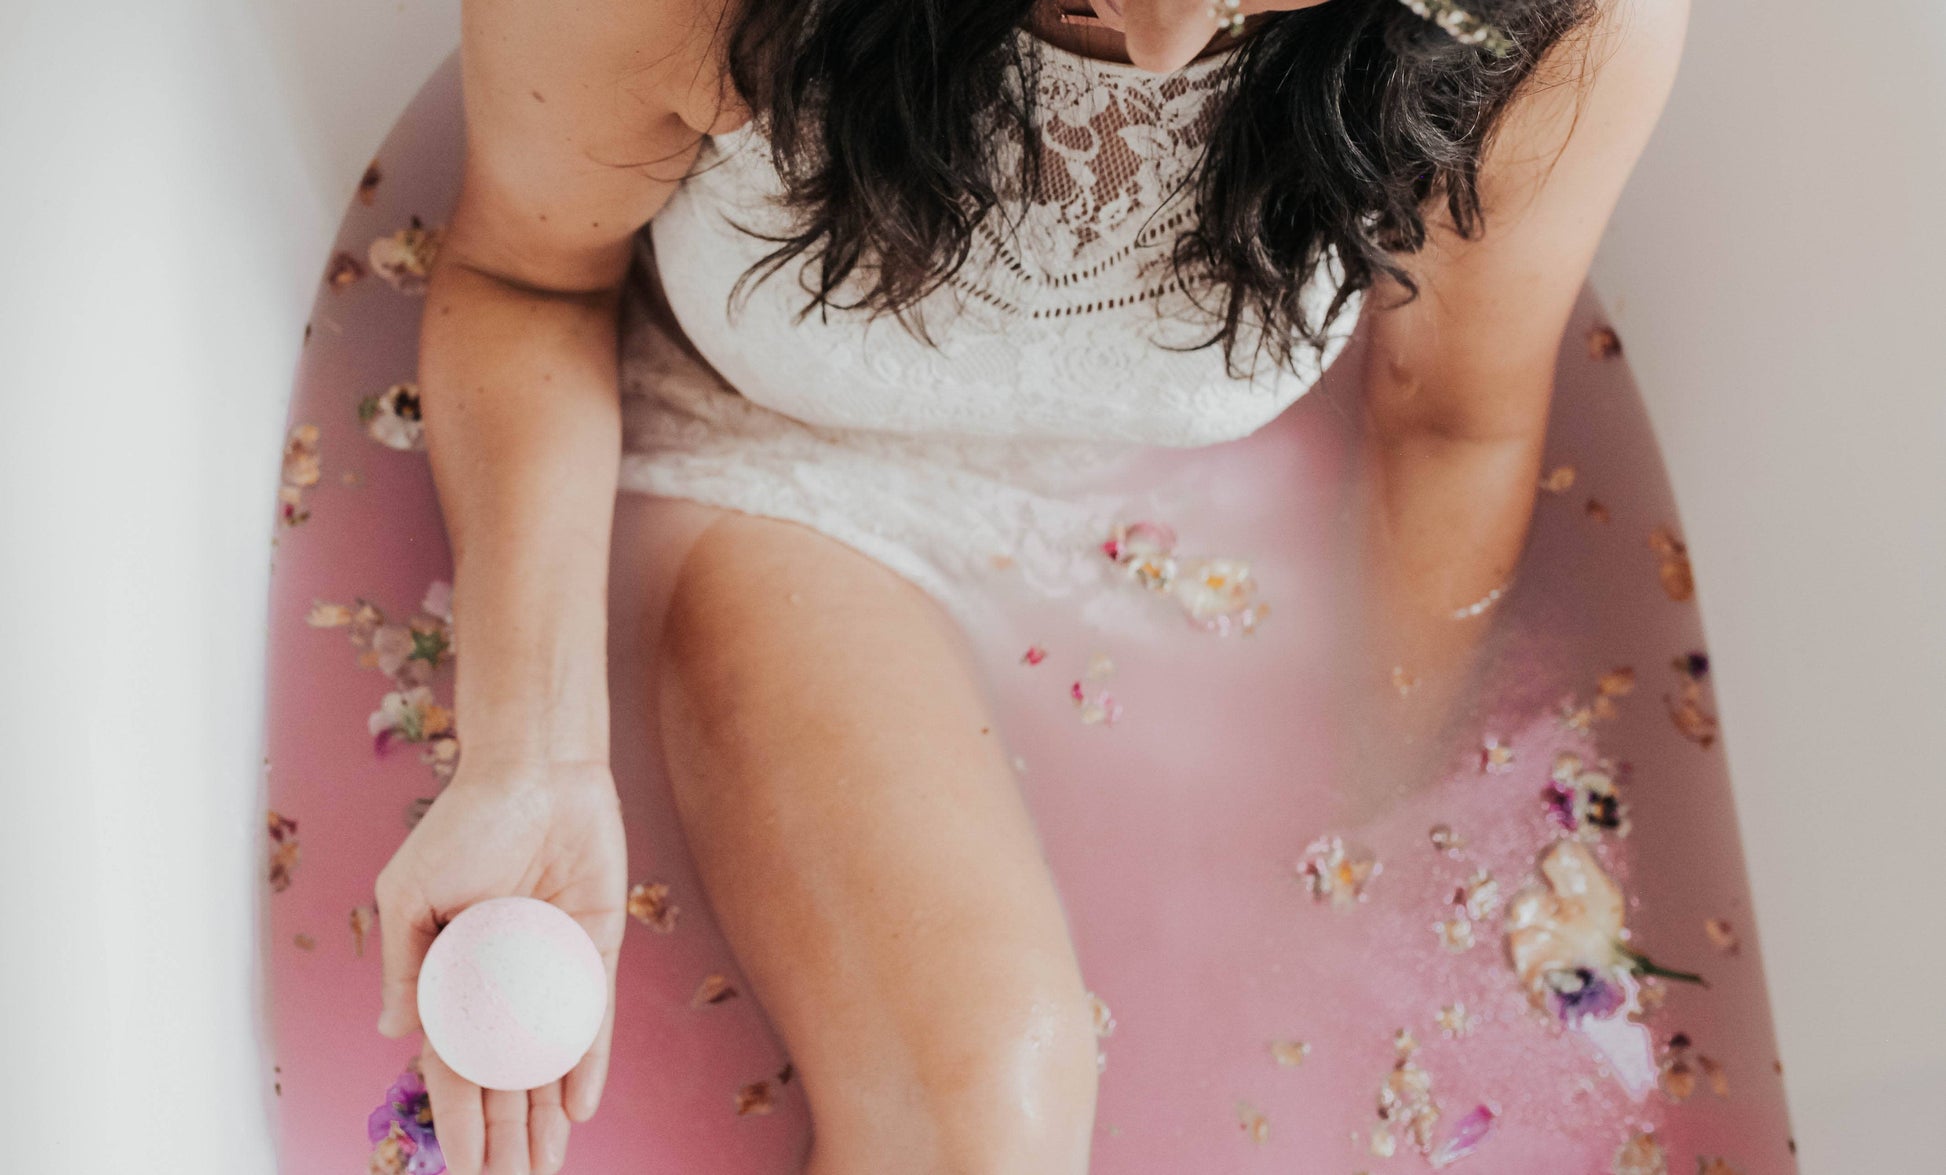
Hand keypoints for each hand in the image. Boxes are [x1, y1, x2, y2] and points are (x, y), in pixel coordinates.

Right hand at [375, 757, 626, 1174]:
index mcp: (450, 970)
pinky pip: (591, 1015)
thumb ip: (406, 962)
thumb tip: (397, 1035)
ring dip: (545, 1114)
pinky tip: (582, 1108)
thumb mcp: (412, 889)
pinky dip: (587, 1060)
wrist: (537, 767)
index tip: (463, 1170)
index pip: (455, 1064)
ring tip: (546, 1167)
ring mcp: (548, 965)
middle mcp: (501, 977)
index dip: (458, 1118)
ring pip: (547, 1057)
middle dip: (506, 1134)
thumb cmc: (466, 819)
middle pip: (503, 1074)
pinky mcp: (595, 945)